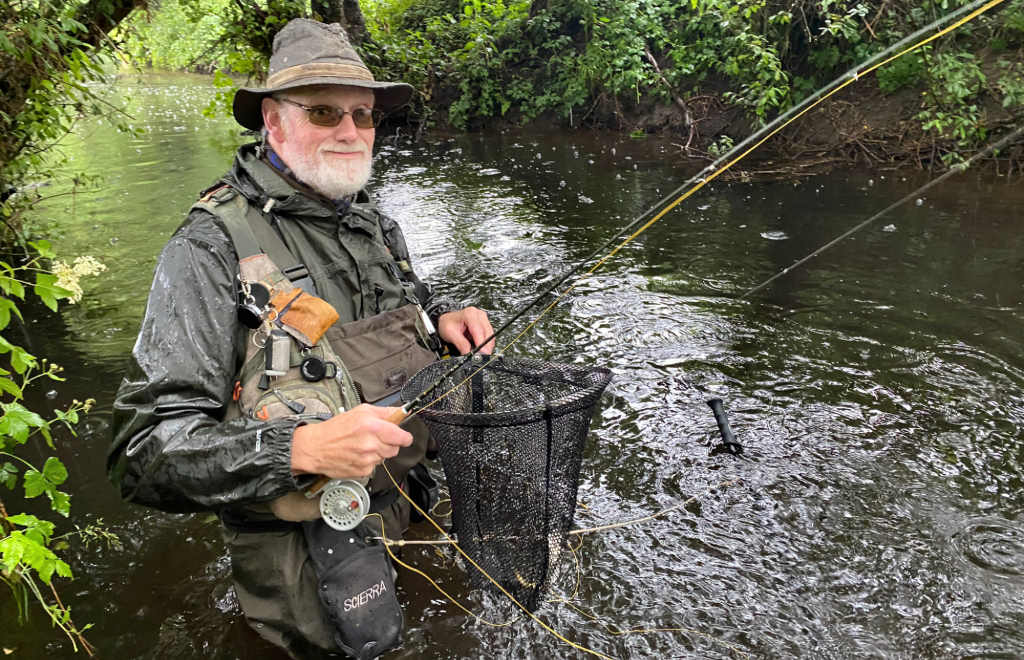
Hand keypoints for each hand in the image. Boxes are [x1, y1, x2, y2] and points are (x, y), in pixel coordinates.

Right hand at [290, 404, 411, 478]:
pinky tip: (357, 455)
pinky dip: (369, 462)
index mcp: (372, 426)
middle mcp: (371, 444)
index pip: (402, 437)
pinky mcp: (363, 471)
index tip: (403, 436)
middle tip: (375, 438)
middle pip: (395, 448)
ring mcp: (367, 460)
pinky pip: (375, 466)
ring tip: (363, 446)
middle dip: (389, 443)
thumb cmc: (335, 429)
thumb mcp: (360, 411)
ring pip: (385, 457)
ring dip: (378, 452)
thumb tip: (400, 412)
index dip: (404, 436)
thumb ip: (384, 412)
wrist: (315, 448)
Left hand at [438, 306, 494, 354]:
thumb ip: (461, 344)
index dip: (481, 343)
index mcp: (470, 313)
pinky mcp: (485, 325)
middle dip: (485, 346)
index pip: (478, 330)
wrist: (447, 321)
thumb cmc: (447, 324)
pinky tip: (478, 347)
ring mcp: (483, 319)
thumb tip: (470, 353)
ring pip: (490, 336)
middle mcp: (479, 315)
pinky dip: (485, 344)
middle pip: (487, 333)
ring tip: (477, 352)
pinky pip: (489, 337)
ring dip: (486, 346)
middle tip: (480, 356)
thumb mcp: (450, 334)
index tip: (482, 353)